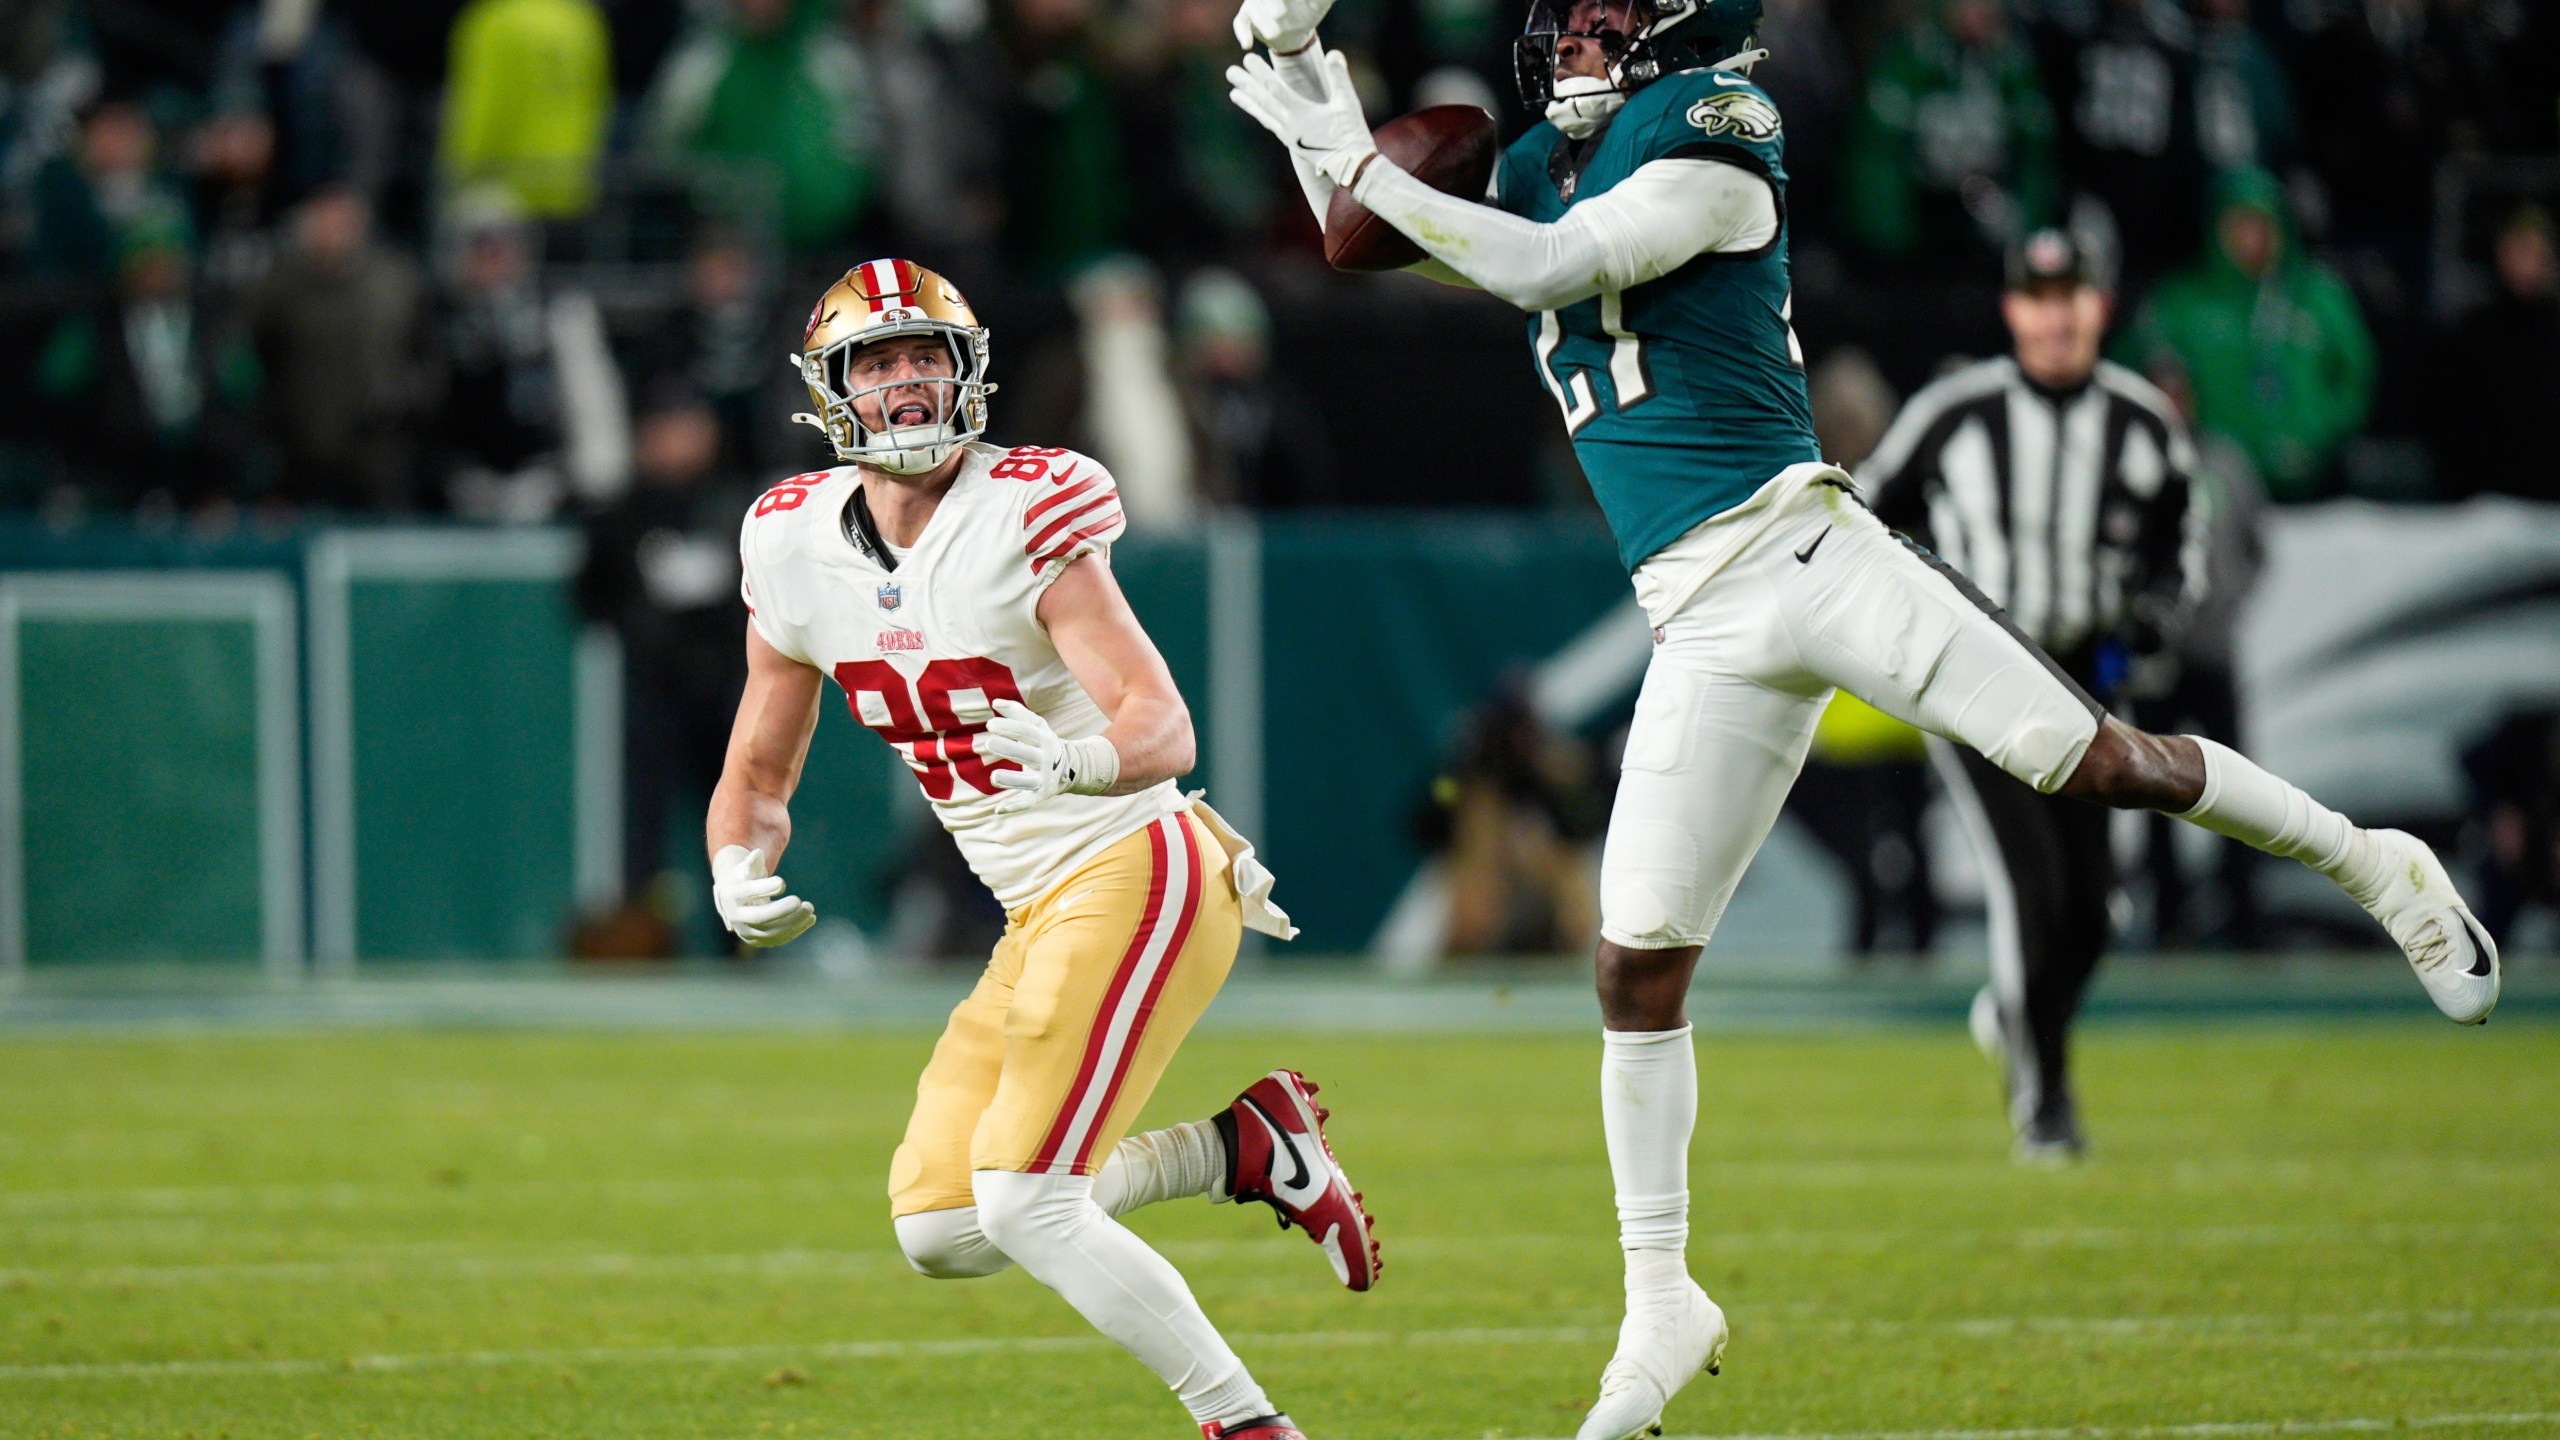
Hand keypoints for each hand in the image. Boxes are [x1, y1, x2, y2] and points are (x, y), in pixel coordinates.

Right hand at [711, 845, 815, 947]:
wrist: (735, 899)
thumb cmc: (744, 878)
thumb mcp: (746, 868)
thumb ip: (752, 862)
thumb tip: (758, 854)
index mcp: (731, 895)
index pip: (748, 893)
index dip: (765, 888)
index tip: (783, 883)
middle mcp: (735, 917)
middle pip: (758, 917)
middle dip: (781, 910)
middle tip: (799, 901)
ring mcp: (746, 932)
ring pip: (771, 932)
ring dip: (793, 922)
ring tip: (810, 908)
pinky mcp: (757, 940)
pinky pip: (778, 939)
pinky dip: (796, 930)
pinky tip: (811, 919)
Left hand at [979, 699, 1120, 813]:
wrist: (1069, 768)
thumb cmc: (1043, 742)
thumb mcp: (1037, 725)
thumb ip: (1017, 712)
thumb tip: (995, 702)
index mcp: (1044, 740)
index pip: (1026, 732)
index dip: (1009, 727)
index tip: (990, 725)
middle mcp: (1044, 760)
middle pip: (1026, 755)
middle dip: (1009, 749)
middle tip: (989, 743)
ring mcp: (1042, 779)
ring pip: (1027, 781)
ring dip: (1011, 780)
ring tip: (993, 776)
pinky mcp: (1038, 795)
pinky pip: (1027, 802)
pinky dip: (1014, 807)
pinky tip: (998, 809)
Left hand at [1227, 49, 1376, 188]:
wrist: (1351, 167)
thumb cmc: (1351, 133)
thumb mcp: (1347, 103)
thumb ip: (1339, 77)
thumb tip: (1334, 53)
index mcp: (1301, 114)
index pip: (1275, 89)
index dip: (1260, 73)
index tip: (1247, 59)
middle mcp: (1289, 125)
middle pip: (1263, 101)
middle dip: (1247, 85)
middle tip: (1230, 72)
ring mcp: (1289, 135)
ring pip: (1264, 115)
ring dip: (1248, 102)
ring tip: (1233, 93)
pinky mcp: (1291, 142)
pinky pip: (1271, 126)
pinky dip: (1261, 116)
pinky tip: (1256, 111)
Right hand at [1232, 0, 1334, 53]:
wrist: (1294, 30)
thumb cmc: (1308, 12)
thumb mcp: (1318, 4)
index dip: (1278, 1)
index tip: (1283, 11)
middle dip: (1271, 2)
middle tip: (1280, 13)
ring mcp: (1254, 2)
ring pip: (1252, 6)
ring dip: (1261, 19)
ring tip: (1274, 33)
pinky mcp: (1246, 17)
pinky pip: (1240, 23)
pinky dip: (1242, 33)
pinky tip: (1247, 45)